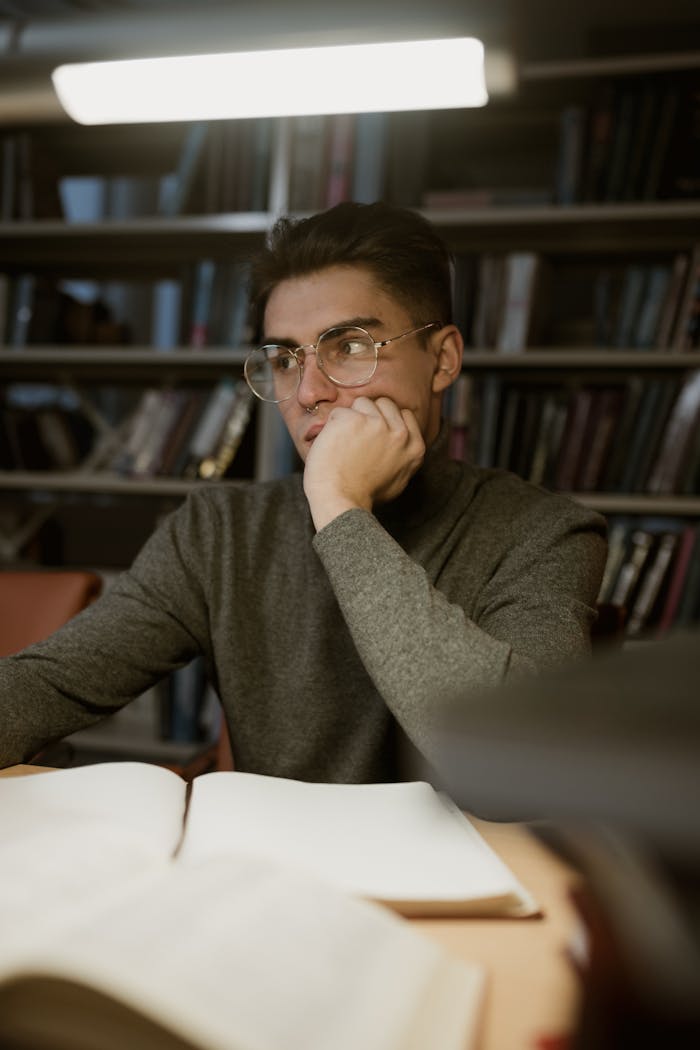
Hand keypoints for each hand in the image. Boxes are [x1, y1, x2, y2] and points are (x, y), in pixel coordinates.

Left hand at [303, 396, 425, 530]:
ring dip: (351, 418)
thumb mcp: (398, 478)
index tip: (373, 437)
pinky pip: (339, 412)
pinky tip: (333, 446)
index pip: (403, 413)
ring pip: (361, 403)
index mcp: (415, 447)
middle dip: (370, 415)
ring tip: (345, 444)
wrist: (339, 500)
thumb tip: (400, 441)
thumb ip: (403, 456)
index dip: (386, 421)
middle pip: (384, 403)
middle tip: (357, 440)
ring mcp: (376, 424)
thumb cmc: (364, 494)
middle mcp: (400, 433)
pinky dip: (332, 426)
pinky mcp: (352, 420)